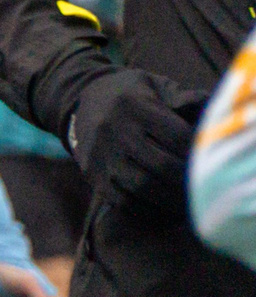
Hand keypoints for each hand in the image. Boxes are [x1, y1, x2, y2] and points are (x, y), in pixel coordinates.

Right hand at [68, 68, 203, 219]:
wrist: (82, 100)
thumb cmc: (131, 95)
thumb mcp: (154, 85)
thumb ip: (184, 99)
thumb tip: (215, 117)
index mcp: (132, 105)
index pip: (178, 137)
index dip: (200, 153)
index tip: (213, 161)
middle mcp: (113, 129)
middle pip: (164, 166)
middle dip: (191, 181)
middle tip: (209, 188)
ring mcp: (100, 155)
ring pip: (145, 187)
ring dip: (174, 200)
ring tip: (193, 203)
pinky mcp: (92, 175)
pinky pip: (125, 202)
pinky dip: (151, 211)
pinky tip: (168, 209)